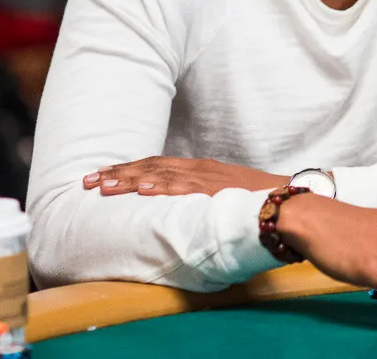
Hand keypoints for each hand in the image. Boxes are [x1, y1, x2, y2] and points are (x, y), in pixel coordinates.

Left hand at [83, 157, 287, 196]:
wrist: (289, 200)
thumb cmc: (259, 202)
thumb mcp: (224, 195)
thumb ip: (201, 199)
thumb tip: (176, 211)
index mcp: (199, 169)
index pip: (155, 165)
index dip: (126, 170)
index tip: (100, 175)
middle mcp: (198, 168)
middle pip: (150, 167)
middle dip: (117, 173)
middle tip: (87, 181)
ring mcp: (206, 178)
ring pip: (159, 174)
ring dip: (129, 179)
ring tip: (103, 185)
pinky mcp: (215, 190)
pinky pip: (183, 187)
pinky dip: (161, 185)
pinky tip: (142, 188)